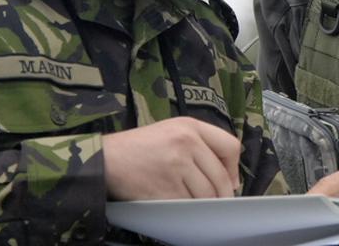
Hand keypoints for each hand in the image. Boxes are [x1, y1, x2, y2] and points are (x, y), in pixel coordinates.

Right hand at [102, 116, 240, 199]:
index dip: (234, 168)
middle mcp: (186, 143)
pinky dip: (188, 211)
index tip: (230, 181)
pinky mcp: (164, 189)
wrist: (104, 158)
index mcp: (190, 126)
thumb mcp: (172, 131)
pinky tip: (181, 208)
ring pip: (206, 195)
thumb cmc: (139, 146)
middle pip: (220, 177)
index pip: (230, 147)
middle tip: (217, 202)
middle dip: (222, 194)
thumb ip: (200, 145)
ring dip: (205, 205)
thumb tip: (229, 177)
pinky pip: (187, 206)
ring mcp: (176, 167)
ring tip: (195, 203)